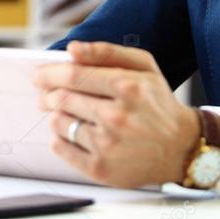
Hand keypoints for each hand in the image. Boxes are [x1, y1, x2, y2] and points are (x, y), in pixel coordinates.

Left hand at [33, 40, 200, 187]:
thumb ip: (106, 52)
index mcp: (128, 86)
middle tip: (48, 94)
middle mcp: (117, 116)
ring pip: (59, 122)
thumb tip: (72, 49)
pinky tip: (73, 132)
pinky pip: (62, 148)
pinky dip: (59, 138)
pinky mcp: (101, 168)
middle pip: (62, 98)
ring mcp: (108, 145)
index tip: (39, 74)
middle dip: (49, 93)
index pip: (74, 75)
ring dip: (57, 115)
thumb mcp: (144, 66)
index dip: (50, 73)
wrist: (180, 147)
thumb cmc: (158, 103)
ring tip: (71, 113)